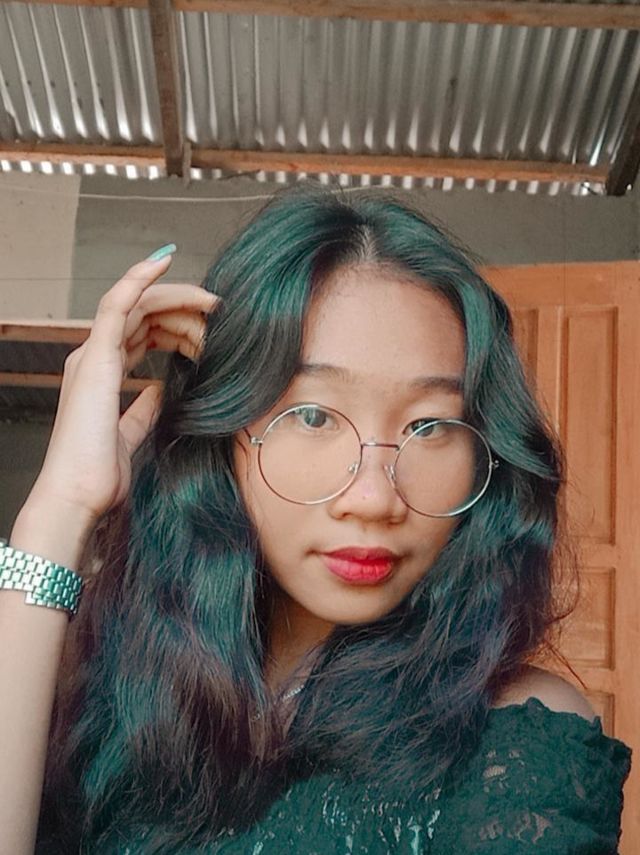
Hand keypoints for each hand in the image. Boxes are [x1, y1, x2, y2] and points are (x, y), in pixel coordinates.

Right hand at [26, 250, 218, 525]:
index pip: (142, 334)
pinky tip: (164, 260)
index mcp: (101, 375)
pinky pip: (117, 303)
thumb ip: (143, 409)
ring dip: (177, 298)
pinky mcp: (94, 357)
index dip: (177, 326)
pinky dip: (140, 278)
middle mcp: (93, 358)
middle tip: (222, 314)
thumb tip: (160, 392)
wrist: (78, 494)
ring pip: (136, 305)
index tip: (211, 329)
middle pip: (143, 316)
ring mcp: (91, 354)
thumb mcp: (131, 434)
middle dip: (184, 311)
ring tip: (212, 301)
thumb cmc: (99, 473)